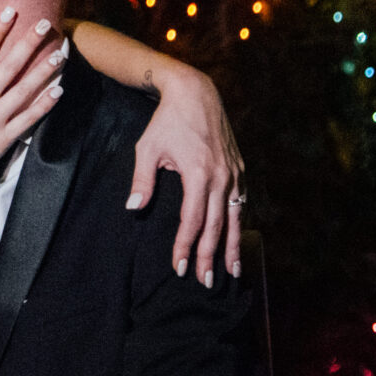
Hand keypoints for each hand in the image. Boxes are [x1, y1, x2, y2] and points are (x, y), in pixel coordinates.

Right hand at [0, 8, 63, 203]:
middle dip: (29, 42)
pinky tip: (59, 91)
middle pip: (11, 65)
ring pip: (26, 89)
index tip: (11, 12)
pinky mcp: (4, 139)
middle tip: (46, 24)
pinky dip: (45, 105)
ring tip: (61, 53)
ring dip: (45, 70)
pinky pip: (29, 119)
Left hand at [127, 68, 243, 283]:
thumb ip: (142, 180)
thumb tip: (134, 208)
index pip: (192, 221)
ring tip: (232, 271)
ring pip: (234, 218)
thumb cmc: (167, 121)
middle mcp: (221, 177)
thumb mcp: (147, 148)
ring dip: (233, 246)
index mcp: (197, 174)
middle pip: (216, 226)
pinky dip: (239, 223)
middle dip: (210, 256)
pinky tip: (237, 238)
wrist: (196, 93)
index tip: (178, 267)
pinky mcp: (239, 168)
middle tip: (206, 281)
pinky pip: (241, 202)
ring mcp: (234, 173)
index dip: (185, 246)